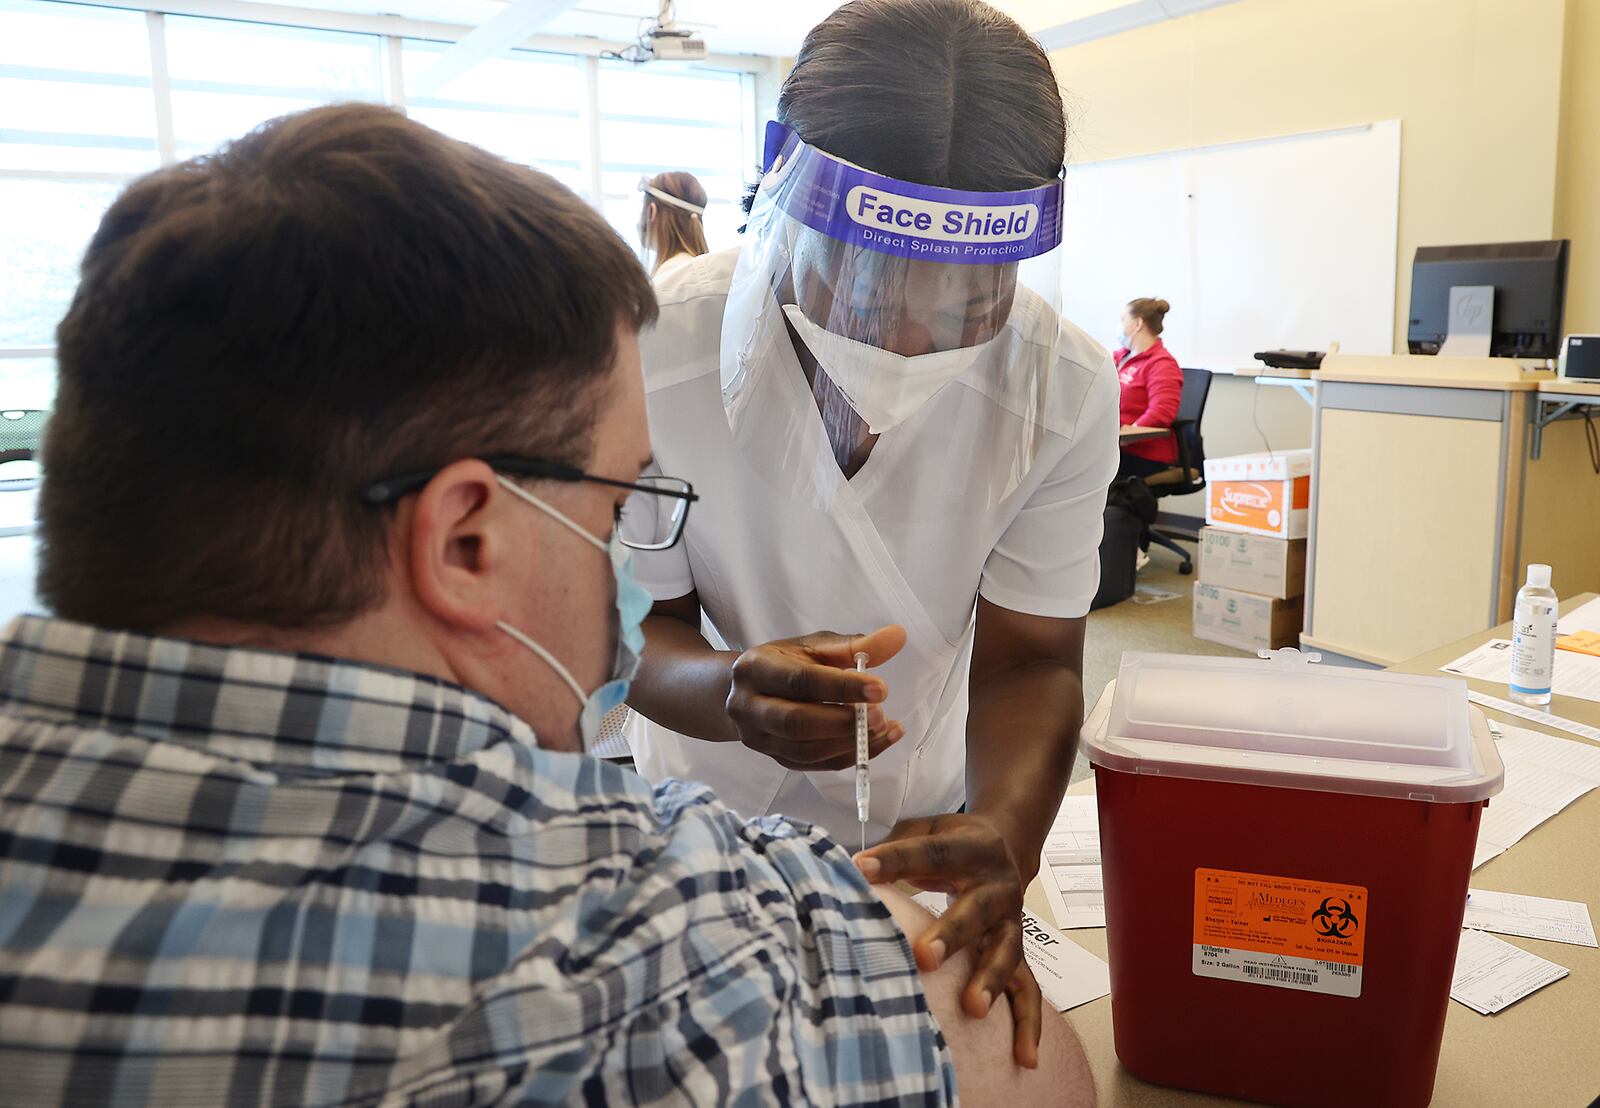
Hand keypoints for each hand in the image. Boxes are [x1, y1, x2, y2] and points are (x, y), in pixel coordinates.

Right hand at [725, 625, 906, 770]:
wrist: (751, 691)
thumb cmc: (786, 663)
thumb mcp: (814, 646)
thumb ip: (854, 644)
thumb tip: (897, 636)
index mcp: (756, 669)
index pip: (800, 681)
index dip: (842, 687)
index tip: (880, 688)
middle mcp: (749, 707)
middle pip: (797, 722)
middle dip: (844, 722)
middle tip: (881, 714)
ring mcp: (758, 738)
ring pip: (806, 751)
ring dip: (850, 743)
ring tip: (884, 727)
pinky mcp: (776, 759)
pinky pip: (816, 766)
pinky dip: (850, 756)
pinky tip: (878, 741)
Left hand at [854, 813, 1041, 1067]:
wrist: (1005, 843)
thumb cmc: (952, 842)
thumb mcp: (926, 828)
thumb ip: (895, 847)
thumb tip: (849, 870)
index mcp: (971, 847)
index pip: (931, 853)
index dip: (895, 860)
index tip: (859, 869)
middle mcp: (996, 884)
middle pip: (975, 909)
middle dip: (952, 934)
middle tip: (925, 957)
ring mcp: (1010, 919)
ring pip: (1006, 951)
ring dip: (989, 979)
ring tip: (972, 1008)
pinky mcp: (1017, 948)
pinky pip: (1028, 988)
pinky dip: (1029, 1023)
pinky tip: (1025, 1056)